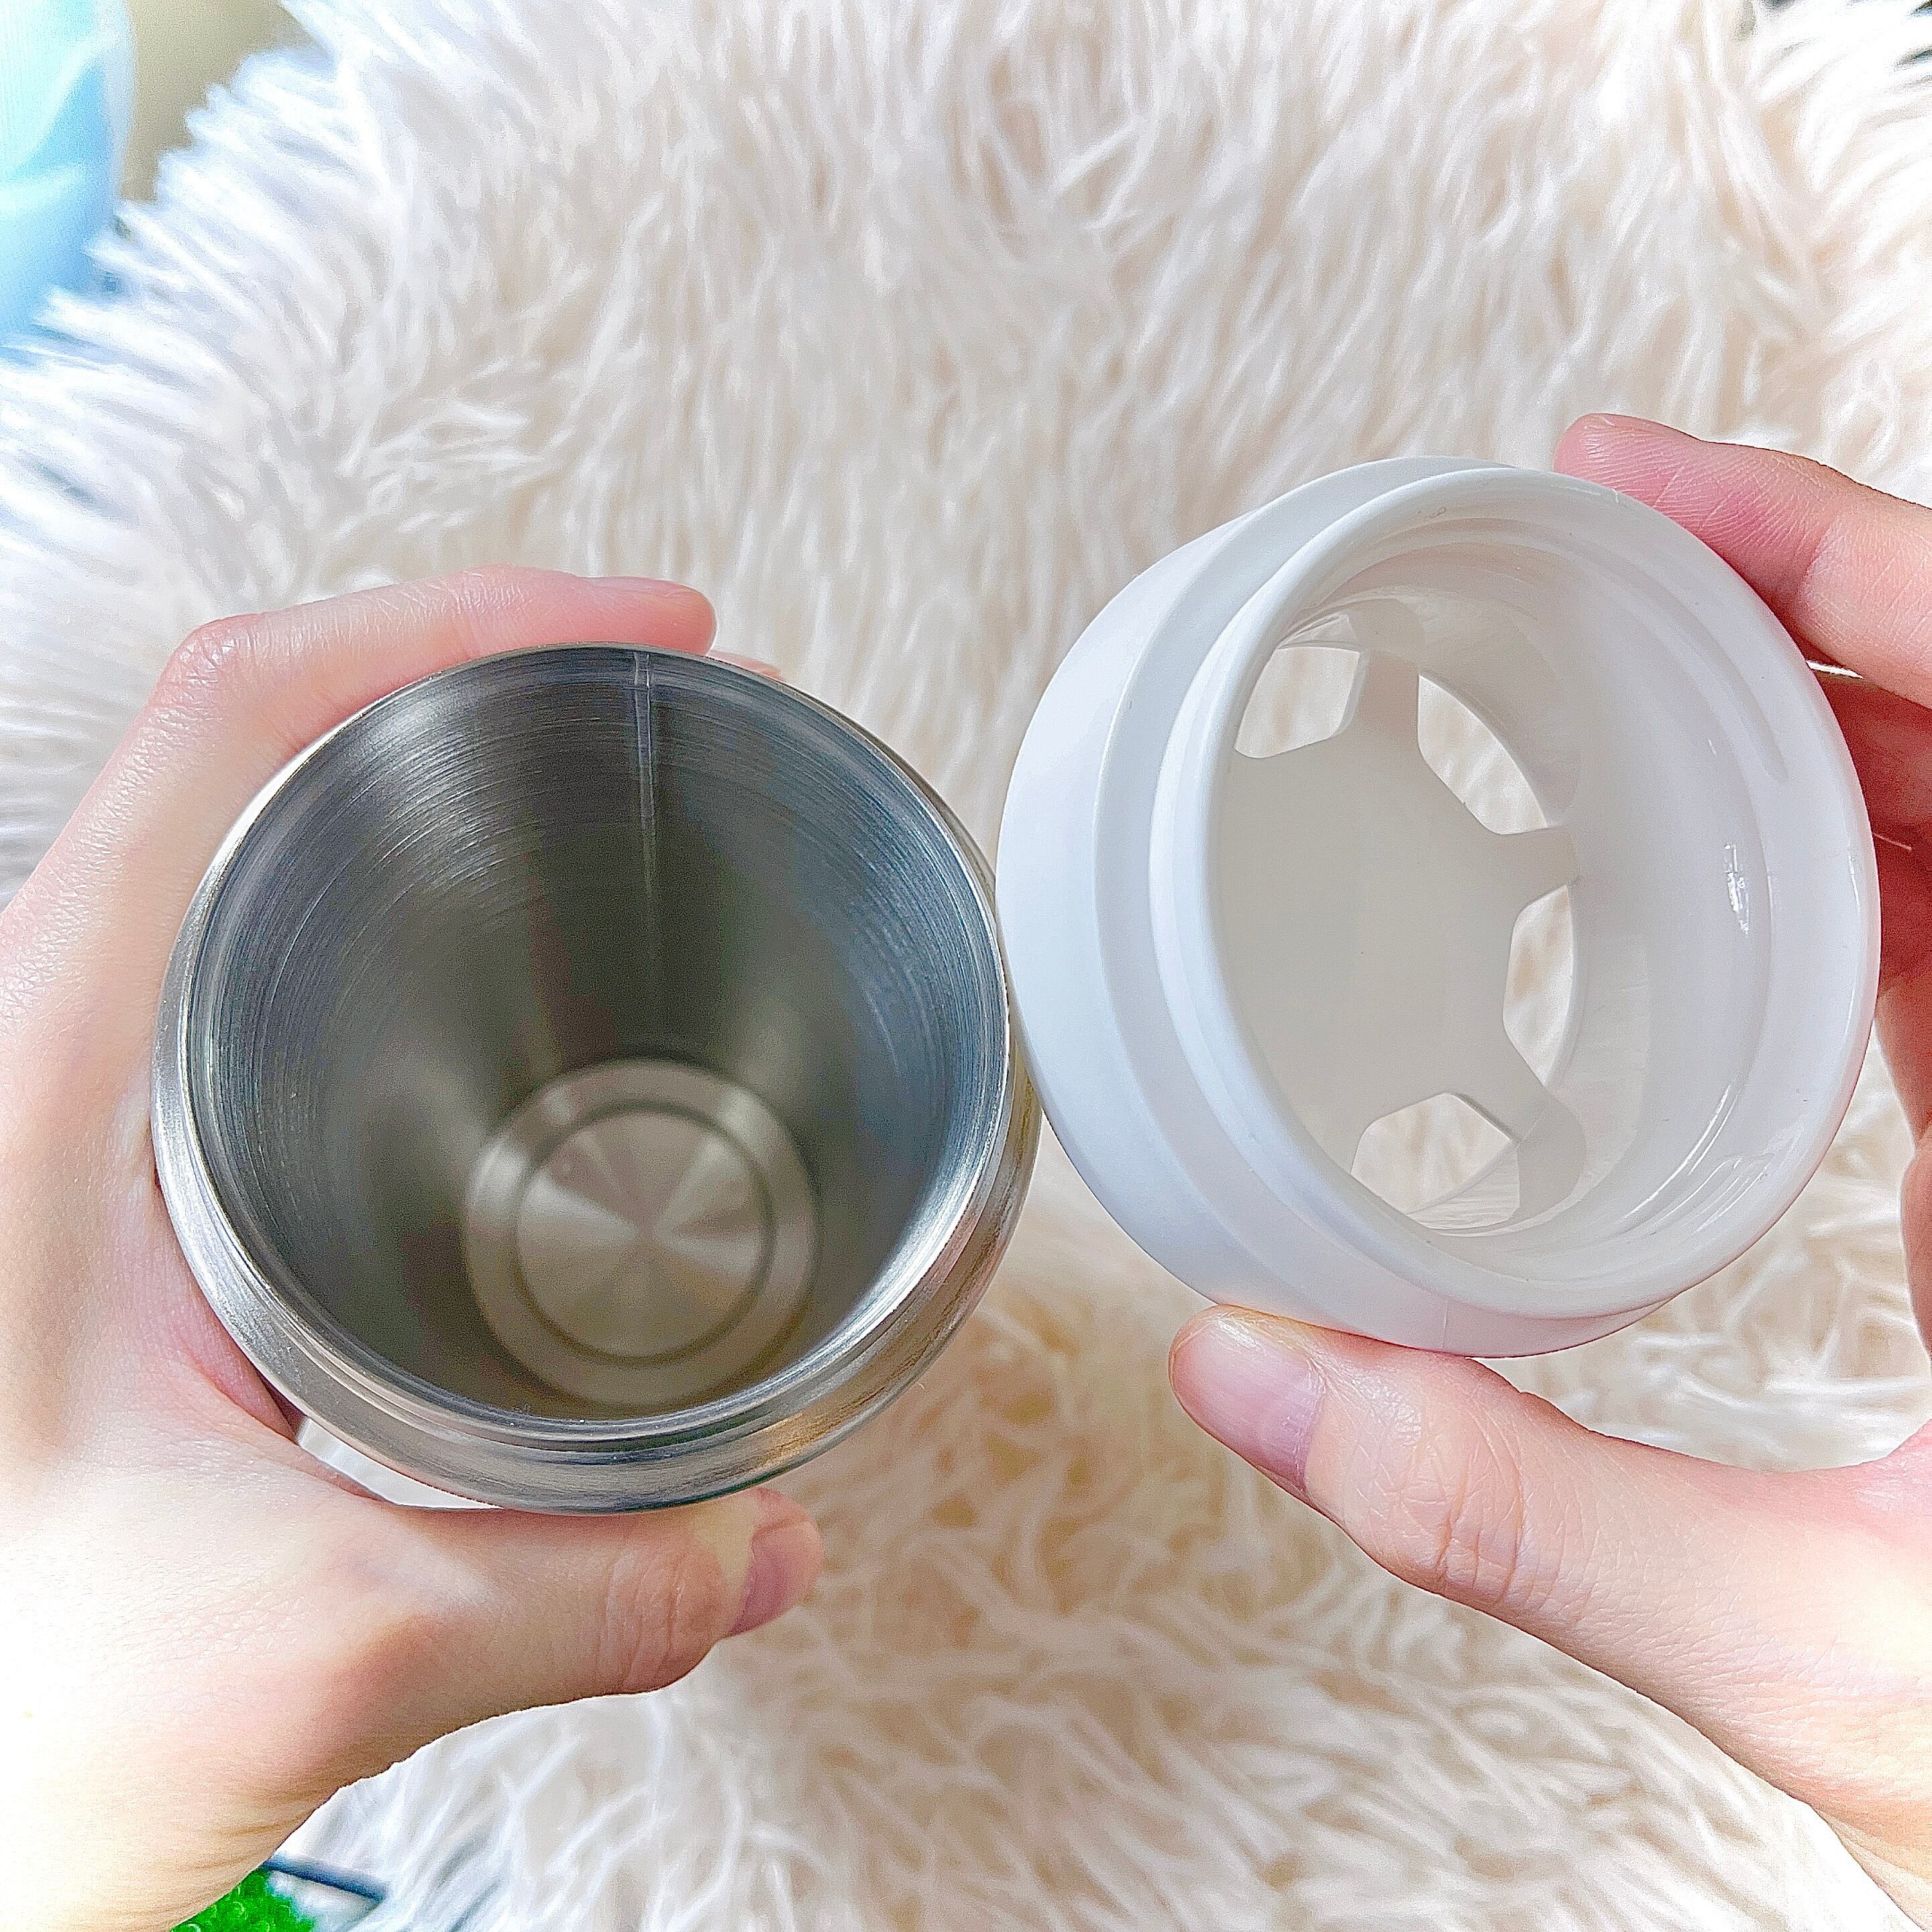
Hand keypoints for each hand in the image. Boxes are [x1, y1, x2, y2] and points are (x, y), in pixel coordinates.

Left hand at [0, 572, 822, 1931]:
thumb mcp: (303, 1642)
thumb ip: (579, 1589)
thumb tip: (760, 1543)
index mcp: (54, 1070)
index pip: (240, 718)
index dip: (457, 622)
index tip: (635, 625)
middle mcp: (53, 1050)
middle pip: (257, 740)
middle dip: (469, 681)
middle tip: (636, 694)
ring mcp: (80, 1103)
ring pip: (250, 849)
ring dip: (424, 797)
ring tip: (584, 799)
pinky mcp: (116, 1179)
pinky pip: (256, 973)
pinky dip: (392, 933)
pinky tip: (486, 1003)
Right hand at [1171, 417, 1931, 1921]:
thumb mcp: (1818, 1651)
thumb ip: (1517, 1510)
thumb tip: (1257, 1371)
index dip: (1829, 559)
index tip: (1638, 486)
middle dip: (1778, 591)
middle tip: (1579, 539)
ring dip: (1802, 694)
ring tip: (1613, 651)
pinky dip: (1833, 825)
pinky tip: (1709, 841)